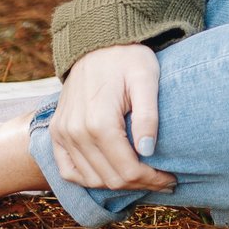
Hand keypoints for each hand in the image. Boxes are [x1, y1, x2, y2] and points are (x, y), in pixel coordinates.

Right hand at [49, 43, 174, 192]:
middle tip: (163, 180)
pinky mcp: (56, 133)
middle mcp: (75, 132)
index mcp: (99, 122)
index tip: (171, 179)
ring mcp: (62, 133)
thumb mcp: (146, 78)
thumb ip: (148, 114)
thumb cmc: (127, 58)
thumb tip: (147, 151)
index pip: (128, 169)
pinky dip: (89, 180)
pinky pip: (68, 171)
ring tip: (142, 177)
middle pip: (111, 178)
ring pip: (91, 179)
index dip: (152, 179)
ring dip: (118, 184)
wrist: (97, 43)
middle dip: (140, 184)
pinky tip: (110, 175)